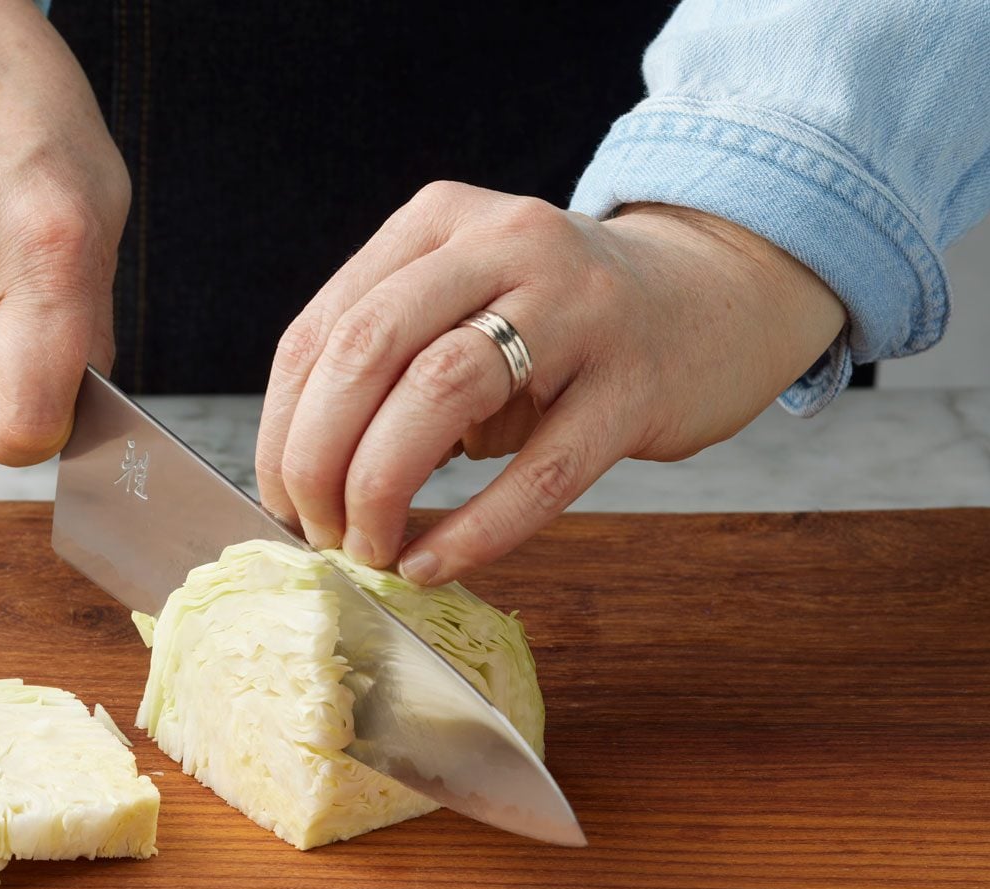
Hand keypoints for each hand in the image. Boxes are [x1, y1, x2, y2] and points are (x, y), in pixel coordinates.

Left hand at [255, 183, 844, 583]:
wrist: (714, 297)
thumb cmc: (559, 321)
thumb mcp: (463, 302)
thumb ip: (387, 359)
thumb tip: (300, 479)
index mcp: (438, 222)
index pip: (324, 328)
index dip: (281, 427)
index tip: (276, 497)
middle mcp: (505, 245)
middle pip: (368, 350)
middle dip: (319, 457)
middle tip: (315, 529)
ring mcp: (579, 309)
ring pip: (442, 394)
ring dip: (381, 487)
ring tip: (366, 547)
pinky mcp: (637, 384)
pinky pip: (539, 472)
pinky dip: (471, 530)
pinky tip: (430, 565)